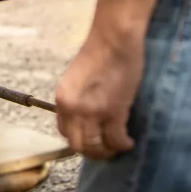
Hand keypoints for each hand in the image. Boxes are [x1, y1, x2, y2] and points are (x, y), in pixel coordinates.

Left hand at [55, 26, 141, 159]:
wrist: (114, 39)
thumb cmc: (99, 52)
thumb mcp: (77, 78)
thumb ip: (78, 98)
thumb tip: (86, 117)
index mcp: (62, 98)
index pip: (64, 131)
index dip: (79, 139)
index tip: (91, 139)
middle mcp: (72, 108)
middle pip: (78, 145)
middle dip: (92, 152)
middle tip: (105, 150)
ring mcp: (92, 112)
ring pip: (96, 147)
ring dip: (108, 152)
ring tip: (118, 147)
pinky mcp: (113, 112)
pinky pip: (116, 140)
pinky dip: (123, 144)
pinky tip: (128, 142)